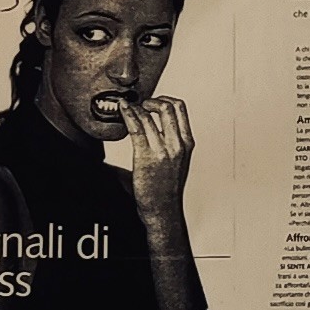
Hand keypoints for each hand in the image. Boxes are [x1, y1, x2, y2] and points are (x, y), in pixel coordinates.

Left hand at [113, 94, 193, 241]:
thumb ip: (170, 142)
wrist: (163, 210)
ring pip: (148, 116)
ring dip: (135, 108)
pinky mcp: (145, 157)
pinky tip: (122, 110)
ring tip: (127, 108)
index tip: (153, 102)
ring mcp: (162, 150)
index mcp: (186, 143)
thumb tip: (155, 127)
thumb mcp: (178, 161)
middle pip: (166, 107)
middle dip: (150, 100)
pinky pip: (136, 128)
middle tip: (140, 104)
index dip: (164, 99)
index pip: (180, 108)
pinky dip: (128, 114)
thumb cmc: (167, 188)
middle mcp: (177, 144)